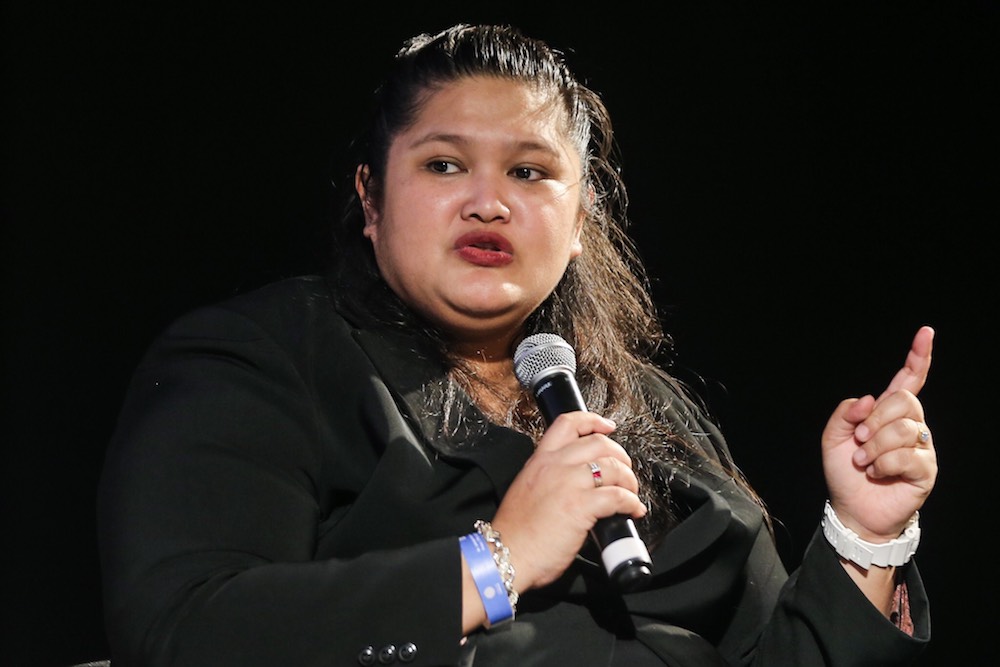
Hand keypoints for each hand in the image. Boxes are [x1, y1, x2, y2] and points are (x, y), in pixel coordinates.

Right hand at [490, 411, 646, 590]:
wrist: (506, 554)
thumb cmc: (516, 532)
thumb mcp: (527, 490)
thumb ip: (549, 479)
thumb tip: (576, 484)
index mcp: (540, 460)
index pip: (568, 424)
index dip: (593, 421)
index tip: (607, 427)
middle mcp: (555, 465)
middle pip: (599, 443)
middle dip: (620, 456)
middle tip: (624, 471)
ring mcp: (568, 484)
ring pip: (613, 466)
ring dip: (629, 480)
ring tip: (631, 494)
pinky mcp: (581, 506)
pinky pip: (618, 495)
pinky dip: (631, 502)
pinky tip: (632, 511)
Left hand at [822, 326, 937, 540]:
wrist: (851, 508)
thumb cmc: (844, 472)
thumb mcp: (833, 437)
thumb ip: (845, 413)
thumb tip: (870, 399)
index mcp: (888, 412)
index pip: (909, 379)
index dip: (918, 356)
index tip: (926, 333)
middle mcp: (910, 425)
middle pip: (904, 401)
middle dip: (875, 420)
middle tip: (858, 440)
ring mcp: (921, 447)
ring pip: (904, 428)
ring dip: (875, 446)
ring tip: (863, 462)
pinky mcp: (925, 470)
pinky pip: (907, 456)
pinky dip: (883, 464)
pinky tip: (876, 473)